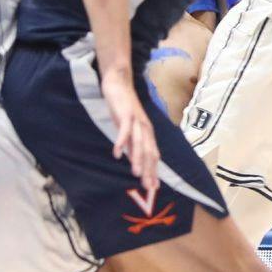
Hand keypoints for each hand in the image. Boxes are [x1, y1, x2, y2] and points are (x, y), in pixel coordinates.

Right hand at [101, 69, 158, 192]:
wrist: (119, 83)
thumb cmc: (123, 108)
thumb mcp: (129, 128)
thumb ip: (132, 143)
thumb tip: (133, 160)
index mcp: (147, 132)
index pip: (153, 155)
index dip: (154, 172)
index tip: (153, 188)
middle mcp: (145, 128)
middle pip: (149, 152)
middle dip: (150, 170)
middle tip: (148, 187)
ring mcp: (136, 121)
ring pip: (139, 143)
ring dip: (138, 159)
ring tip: (136, 174)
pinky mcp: (126, 114)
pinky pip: (124, 130)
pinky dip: (121, 142)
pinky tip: (117, 154)